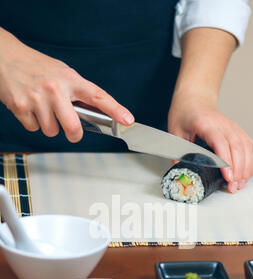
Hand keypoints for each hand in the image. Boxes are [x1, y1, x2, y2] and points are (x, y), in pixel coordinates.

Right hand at [0, 28, 133, 141]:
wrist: (5, 57)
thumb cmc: (36, 67)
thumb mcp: (62, 73)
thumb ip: (77, 92)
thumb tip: (95, 112)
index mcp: (70, 79)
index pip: (98, 95)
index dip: (115, 109)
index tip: (128, 120)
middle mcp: (55, 88)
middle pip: (73, 127)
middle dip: (74, 134)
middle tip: (72, 132)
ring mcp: (37, 99)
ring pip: (51, 131)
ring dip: (49, 125)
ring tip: (42, 108)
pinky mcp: (21, 107)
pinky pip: (34, 129)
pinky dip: (32, 123)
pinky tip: (30, 108)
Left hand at [168, 91, 252, 192]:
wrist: (195, 98)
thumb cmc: (184, 114)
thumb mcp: (175, 132)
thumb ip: (177, 153)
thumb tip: (181, 173)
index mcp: (206, 124)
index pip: (220, 143)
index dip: (226, 161)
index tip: (227, 177)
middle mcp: (223, 124)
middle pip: (237, 147)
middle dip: (237, 170)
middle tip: (232, 187)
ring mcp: (233, 127)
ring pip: (247, 147)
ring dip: (246, 168)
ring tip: (239, 184)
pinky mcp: (238, 131)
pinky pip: (250, 146)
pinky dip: (251, 161)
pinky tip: (246, 174)